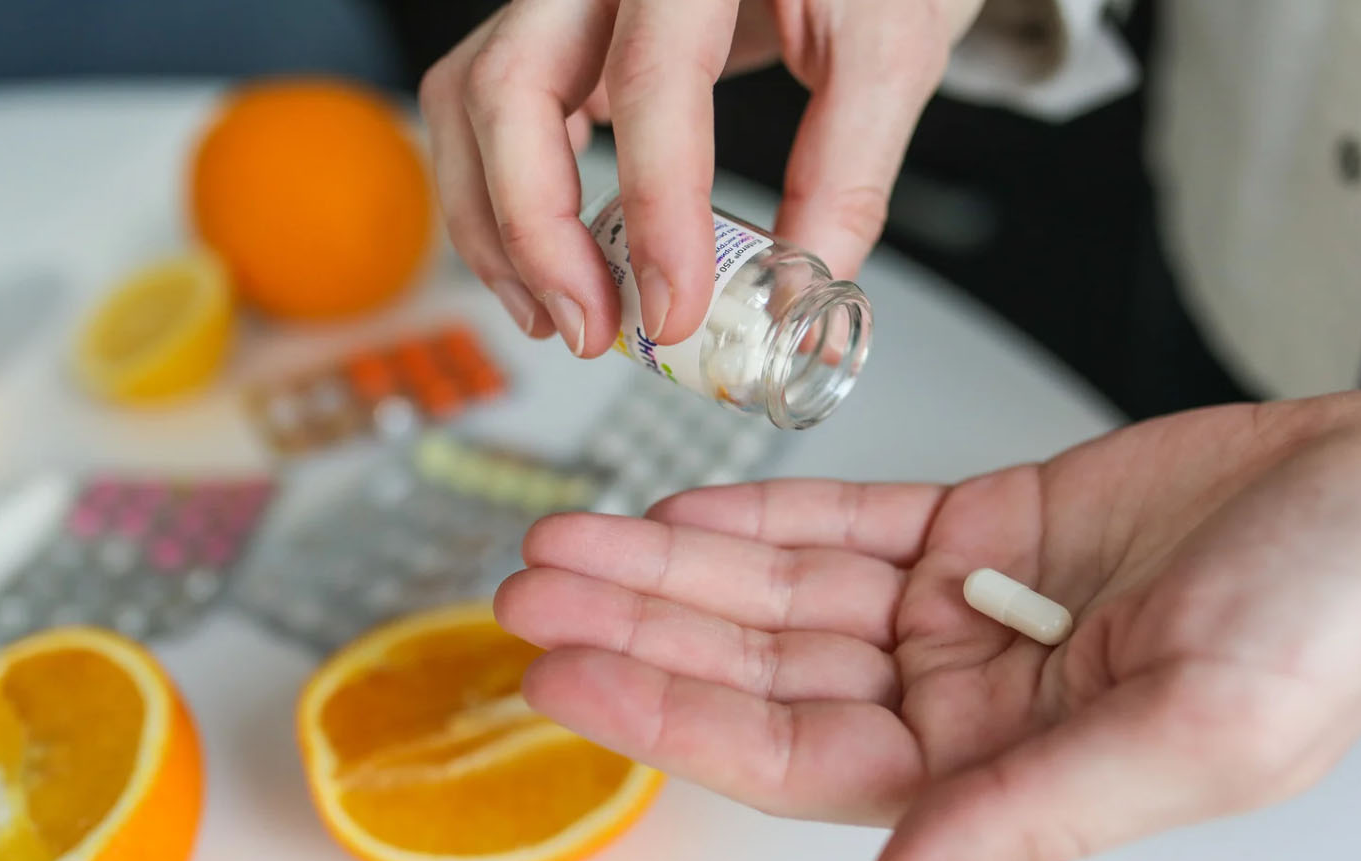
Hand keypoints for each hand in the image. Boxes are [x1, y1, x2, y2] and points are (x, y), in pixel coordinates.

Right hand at [418, 0, 984, 355]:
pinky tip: (554, 265)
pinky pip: (487, 109)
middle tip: (592, 328)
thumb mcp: (890, 48)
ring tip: (562, 316)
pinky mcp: (558, 31)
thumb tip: (795, 300)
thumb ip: (847, 173)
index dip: (656, 210)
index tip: (675, 310)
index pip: (652, 80)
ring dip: (496, 228)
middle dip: (535, 231)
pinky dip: (501, 199)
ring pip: (470, 100)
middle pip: (509, 86)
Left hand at [495, 390, 1360, 860]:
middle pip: (760, 668)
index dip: (670, 717)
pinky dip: (764, 515)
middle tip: (533, 590)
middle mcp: (958, 700)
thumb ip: (1030, 817)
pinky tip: (687, 510)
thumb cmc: (1327, 625)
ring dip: (678, 565)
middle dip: (644, 627)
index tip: (568, 672)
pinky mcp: (975, 530)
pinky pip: (845, 524)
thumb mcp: (1191, 737)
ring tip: (573, 538)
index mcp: (996, 774)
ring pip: (783, 591)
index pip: (789, 755)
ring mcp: (957, 613)